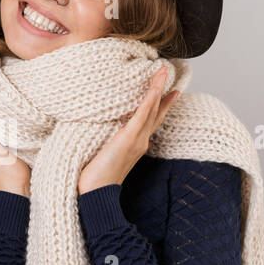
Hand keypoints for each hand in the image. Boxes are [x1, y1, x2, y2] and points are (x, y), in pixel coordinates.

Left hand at [78, 66, 179, 193]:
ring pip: (151, 109)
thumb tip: (100, 133)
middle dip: (164, 92)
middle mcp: (140, 141)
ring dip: (159, 88)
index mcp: (135, 145)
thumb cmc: (94, 179)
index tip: (168, 91)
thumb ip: (107, 144)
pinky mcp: (128, 139)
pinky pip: (142, 115)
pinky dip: (150, 100)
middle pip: (155, 112)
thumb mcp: (103, 156)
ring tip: (164, 70)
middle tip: (169, 72)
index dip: (160, 104)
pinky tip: (155, 87)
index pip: (150, 120)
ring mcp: (136, 140)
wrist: (95, 194)